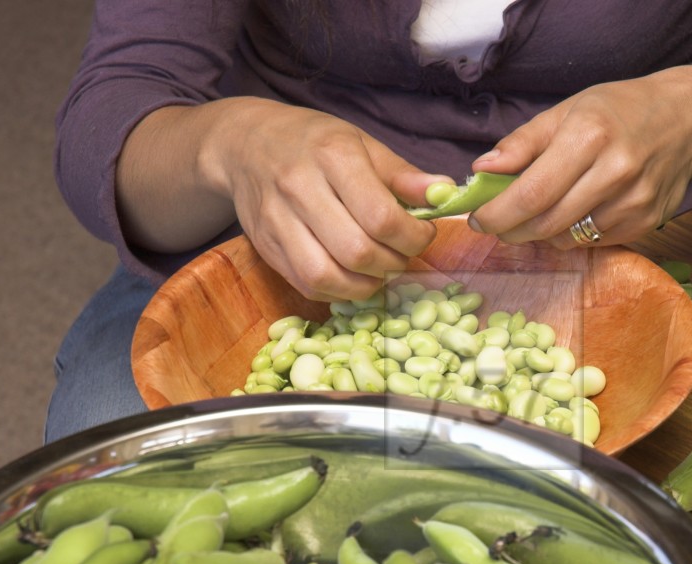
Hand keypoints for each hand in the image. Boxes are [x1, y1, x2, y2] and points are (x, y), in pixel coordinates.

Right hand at [199, 98, 452, 299]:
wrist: (245, 144)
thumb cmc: (314, 142)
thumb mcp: (362, 144)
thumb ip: (403, 175)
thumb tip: (445, 195)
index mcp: (332, 156)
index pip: (382, 217)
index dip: (413, 237)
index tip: (422, 234)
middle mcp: (300, 188)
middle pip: (357, 251)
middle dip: (393, 263)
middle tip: (402, 254)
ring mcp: (277, 221)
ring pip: (328, 276)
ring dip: (365, 285)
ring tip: (379, 270)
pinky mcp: (265, 246)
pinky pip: (307, 285)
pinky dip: (338, 291)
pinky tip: (352, 277)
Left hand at [466, 65, 691, 249]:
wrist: (685, 120)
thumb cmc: (617, 111)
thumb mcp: (567, 110)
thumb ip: (522, 143)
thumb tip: (480, 171)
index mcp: (589, 136)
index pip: (531, 193)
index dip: (498, 214)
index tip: (478, 219)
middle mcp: (616, 170)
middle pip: (547, 223)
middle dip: (513, 230)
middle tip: (498, 225)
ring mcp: (636, 201)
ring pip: (569, 238)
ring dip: (543, 233)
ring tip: (539, 213)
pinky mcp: (647, 222)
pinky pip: (593, 242)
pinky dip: (574, 234)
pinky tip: (575, 212)